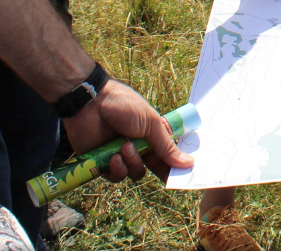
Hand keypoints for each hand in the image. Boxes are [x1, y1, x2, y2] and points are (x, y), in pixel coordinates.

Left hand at [62, 79, 193, 182]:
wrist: (90, 103)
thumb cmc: (123, 106)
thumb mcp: (151, 123)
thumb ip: (166, 146)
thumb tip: (189, 164)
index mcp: (151, 135)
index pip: (166, 156)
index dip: (172, 166)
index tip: (179, 177)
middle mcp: (137, 146)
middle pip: (151, 167)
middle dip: (151, 164)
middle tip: (146, 154)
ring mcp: (120, 155)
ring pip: (134, 173)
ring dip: (131, 162)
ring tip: (124, 147)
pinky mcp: (102, 163)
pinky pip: (116, 176)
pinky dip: (117, 169)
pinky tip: (113, 157)